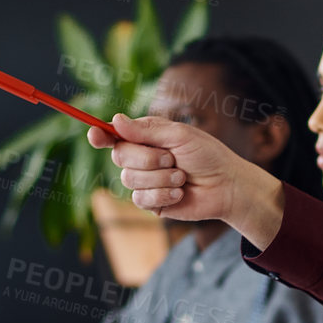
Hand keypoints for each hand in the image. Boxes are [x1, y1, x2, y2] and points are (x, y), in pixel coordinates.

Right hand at [88, 114, 269, 227]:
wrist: (227, 186)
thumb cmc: (208, 155)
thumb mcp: (179, 135)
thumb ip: (147, 130)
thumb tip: (115, 120)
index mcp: (146, 136)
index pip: (114, 135)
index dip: (100, 134)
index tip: (95, 134)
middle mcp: (141, 158)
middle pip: (120, 156)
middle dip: (147, 159)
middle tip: (172, 159)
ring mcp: (145, 181)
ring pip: (129, 180)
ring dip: (160, 178)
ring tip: (182, 177)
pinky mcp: (151, 202)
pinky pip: (140, 199)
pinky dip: (162, 195)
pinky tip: (180, 193)